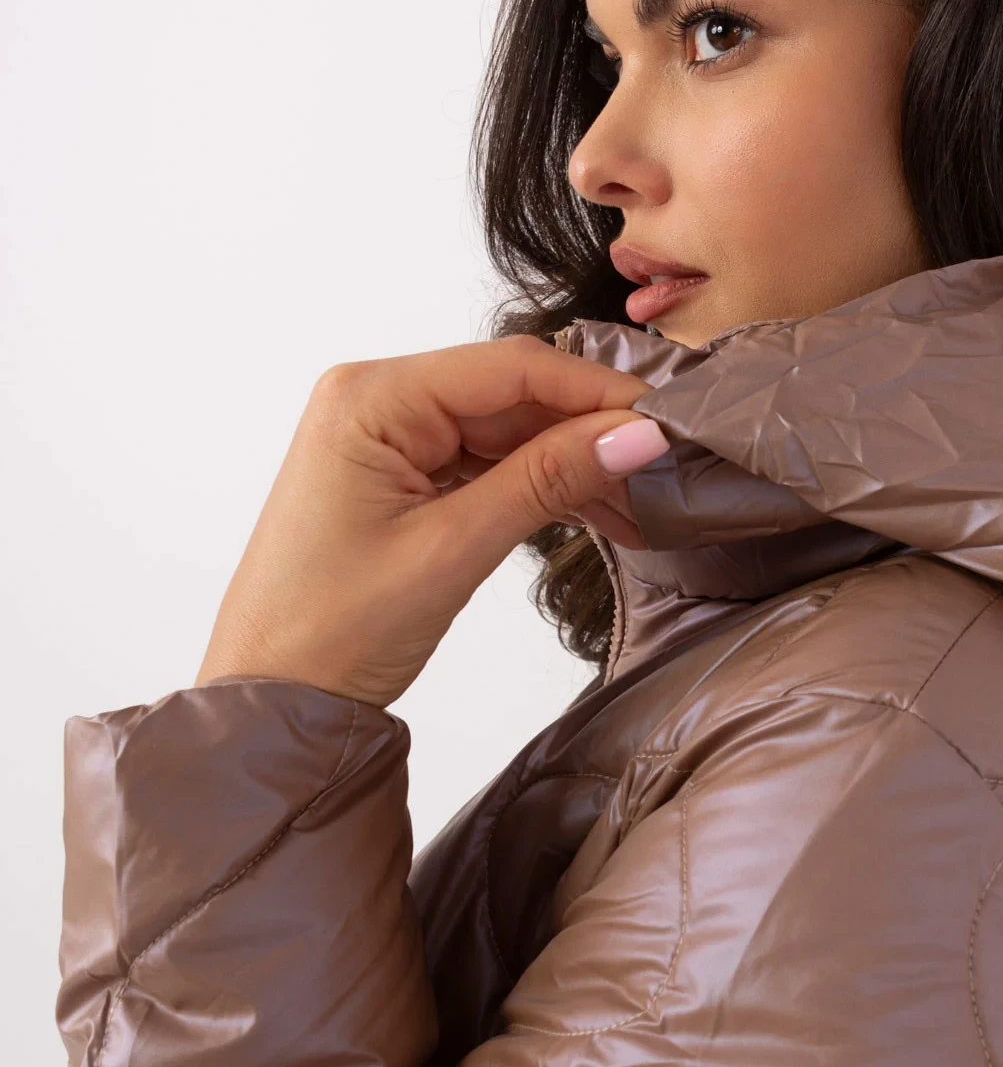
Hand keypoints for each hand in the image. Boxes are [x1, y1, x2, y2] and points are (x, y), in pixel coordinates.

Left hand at [194, 334, 670, 708]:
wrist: (271, 699)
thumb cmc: (330, 628)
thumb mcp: (453, 550)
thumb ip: (548, 481)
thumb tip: (638, 433)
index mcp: (371, 397)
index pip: (511, 367)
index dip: (595, 392)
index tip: (668, 420)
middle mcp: (376, 400)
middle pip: (514, 394)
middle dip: (590, 432)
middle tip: (664, 471)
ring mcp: (389, 439)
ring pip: (510, 432)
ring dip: (573, 466)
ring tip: (640, 509)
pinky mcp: (401, 478)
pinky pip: (488, 465)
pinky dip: (541, 489)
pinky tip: (597, 515)